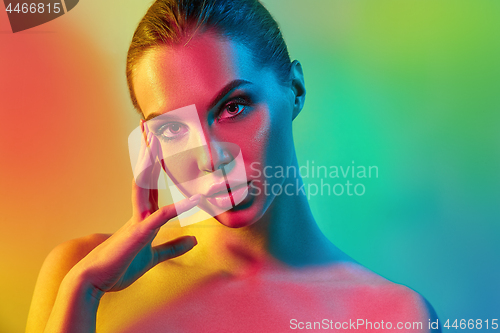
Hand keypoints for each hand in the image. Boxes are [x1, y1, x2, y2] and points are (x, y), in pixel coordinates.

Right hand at [67, 120, 199, 293]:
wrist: (95, 284)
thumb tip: (194, 240)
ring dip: (151, 163)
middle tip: (151, 126)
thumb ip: (173, 247)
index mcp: (142, 215)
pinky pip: (162, 216)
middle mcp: (139, 212)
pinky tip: (196, 199)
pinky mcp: (139, 234)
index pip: (151, 183)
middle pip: (145, 175)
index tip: (157, 143)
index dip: (155, 162)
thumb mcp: (153, 257)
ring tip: (156, 140)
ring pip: (145, 185)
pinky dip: (179, 207)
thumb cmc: (119, 268)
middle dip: (148, 151)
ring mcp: (138, 220)